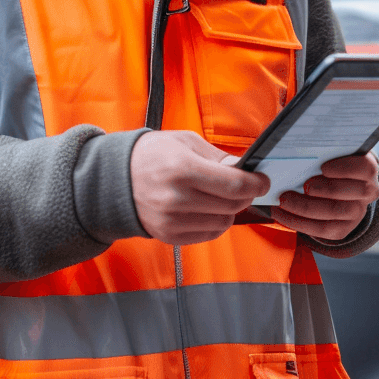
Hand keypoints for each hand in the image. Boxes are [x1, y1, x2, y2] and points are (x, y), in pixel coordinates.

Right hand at [130, 130, 269, 244]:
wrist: (115, 179)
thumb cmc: (152, 154)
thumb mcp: (185, 142)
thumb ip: (217, 157)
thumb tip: (245, 169)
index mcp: (182, 169)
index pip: (234, 184)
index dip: (256, 184)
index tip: (263, 180)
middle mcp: (177, 198)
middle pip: (232, 205)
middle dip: (246, 195)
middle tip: (245, 185)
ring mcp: (172, 221)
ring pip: (224, 222)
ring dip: (231, 209)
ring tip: (221, 195)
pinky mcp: (169, 236)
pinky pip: (209, 234)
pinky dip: (216, 222)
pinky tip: (208, 208)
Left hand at [271, 153, 378, 241]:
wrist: (331, 181)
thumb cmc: (326, 159)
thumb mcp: (327, 150)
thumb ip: (318, 147)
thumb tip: (293, 141)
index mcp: (365, 167)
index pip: (366, 168)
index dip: (346, 168)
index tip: (323, 167)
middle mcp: (367, 190)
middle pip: (354, 193)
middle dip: (328, 189)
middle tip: (305, 185)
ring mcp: (357, 212)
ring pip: (337, 212)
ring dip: (307, 207)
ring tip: (284, 199)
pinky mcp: (342, 228)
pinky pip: (323, 230)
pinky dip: (298, 222)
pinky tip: (280, 212)